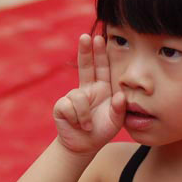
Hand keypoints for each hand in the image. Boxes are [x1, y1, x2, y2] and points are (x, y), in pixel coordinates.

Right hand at [53, 33, 125, 154]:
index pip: (102, 67)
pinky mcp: (62, 106)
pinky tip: (78, 125)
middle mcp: (87, 89)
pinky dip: (76, 118)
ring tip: (87, 126)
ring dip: (84, 114)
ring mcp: (73, 97)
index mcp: (102, 88)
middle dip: (85, 51)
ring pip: (78, 96)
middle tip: (85, 36)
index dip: (100, 53)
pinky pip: (69, 107)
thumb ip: (119, 109)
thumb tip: (120, 96)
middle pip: (85, 66)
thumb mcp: (116, 121)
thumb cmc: (102, 131)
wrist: (84, 146)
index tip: (100, 38)